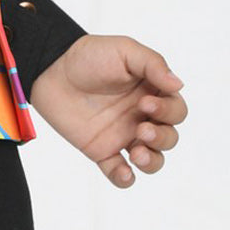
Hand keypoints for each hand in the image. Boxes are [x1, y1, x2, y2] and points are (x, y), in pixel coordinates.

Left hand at [28, 35, 186, 187]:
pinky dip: (125, 178)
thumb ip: (153, 64)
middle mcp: (140, 116)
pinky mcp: (101, 150)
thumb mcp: (125, 51)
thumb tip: (179, 85)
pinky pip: (118, 172)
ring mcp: (122, 135)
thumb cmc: (89, 55)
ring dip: (151, 162)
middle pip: (169, 137)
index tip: (145, 103)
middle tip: (141, 130)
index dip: (168, 112)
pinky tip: (124, 173)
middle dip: (162, 138)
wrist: (50, 68)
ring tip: (137, 153)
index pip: (176, 110)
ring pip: (151, 159)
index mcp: (151, 92)